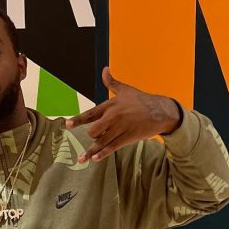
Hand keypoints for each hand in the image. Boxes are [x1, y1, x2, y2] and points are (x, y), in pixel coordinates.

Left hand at [65, 66, 181, 162]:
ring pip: (101, 141)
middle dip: (92, 134)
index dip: (78, 120)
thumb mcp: (126, 90)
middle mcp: (113, 117)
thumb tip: (104, 69)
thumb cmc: (142, 100)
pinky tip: (94, 159)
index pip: (90, 114)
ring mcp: (120, 129)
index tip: (67, 125)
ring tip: (81, 159)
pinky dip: (102, 154)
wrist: (161, 112)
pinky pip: (112, 147)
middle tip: (94, 135)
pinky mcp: (127, 138)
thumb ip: (112, 82)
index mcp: (111, 106)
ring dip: (91, 151)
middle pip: (94, 130)